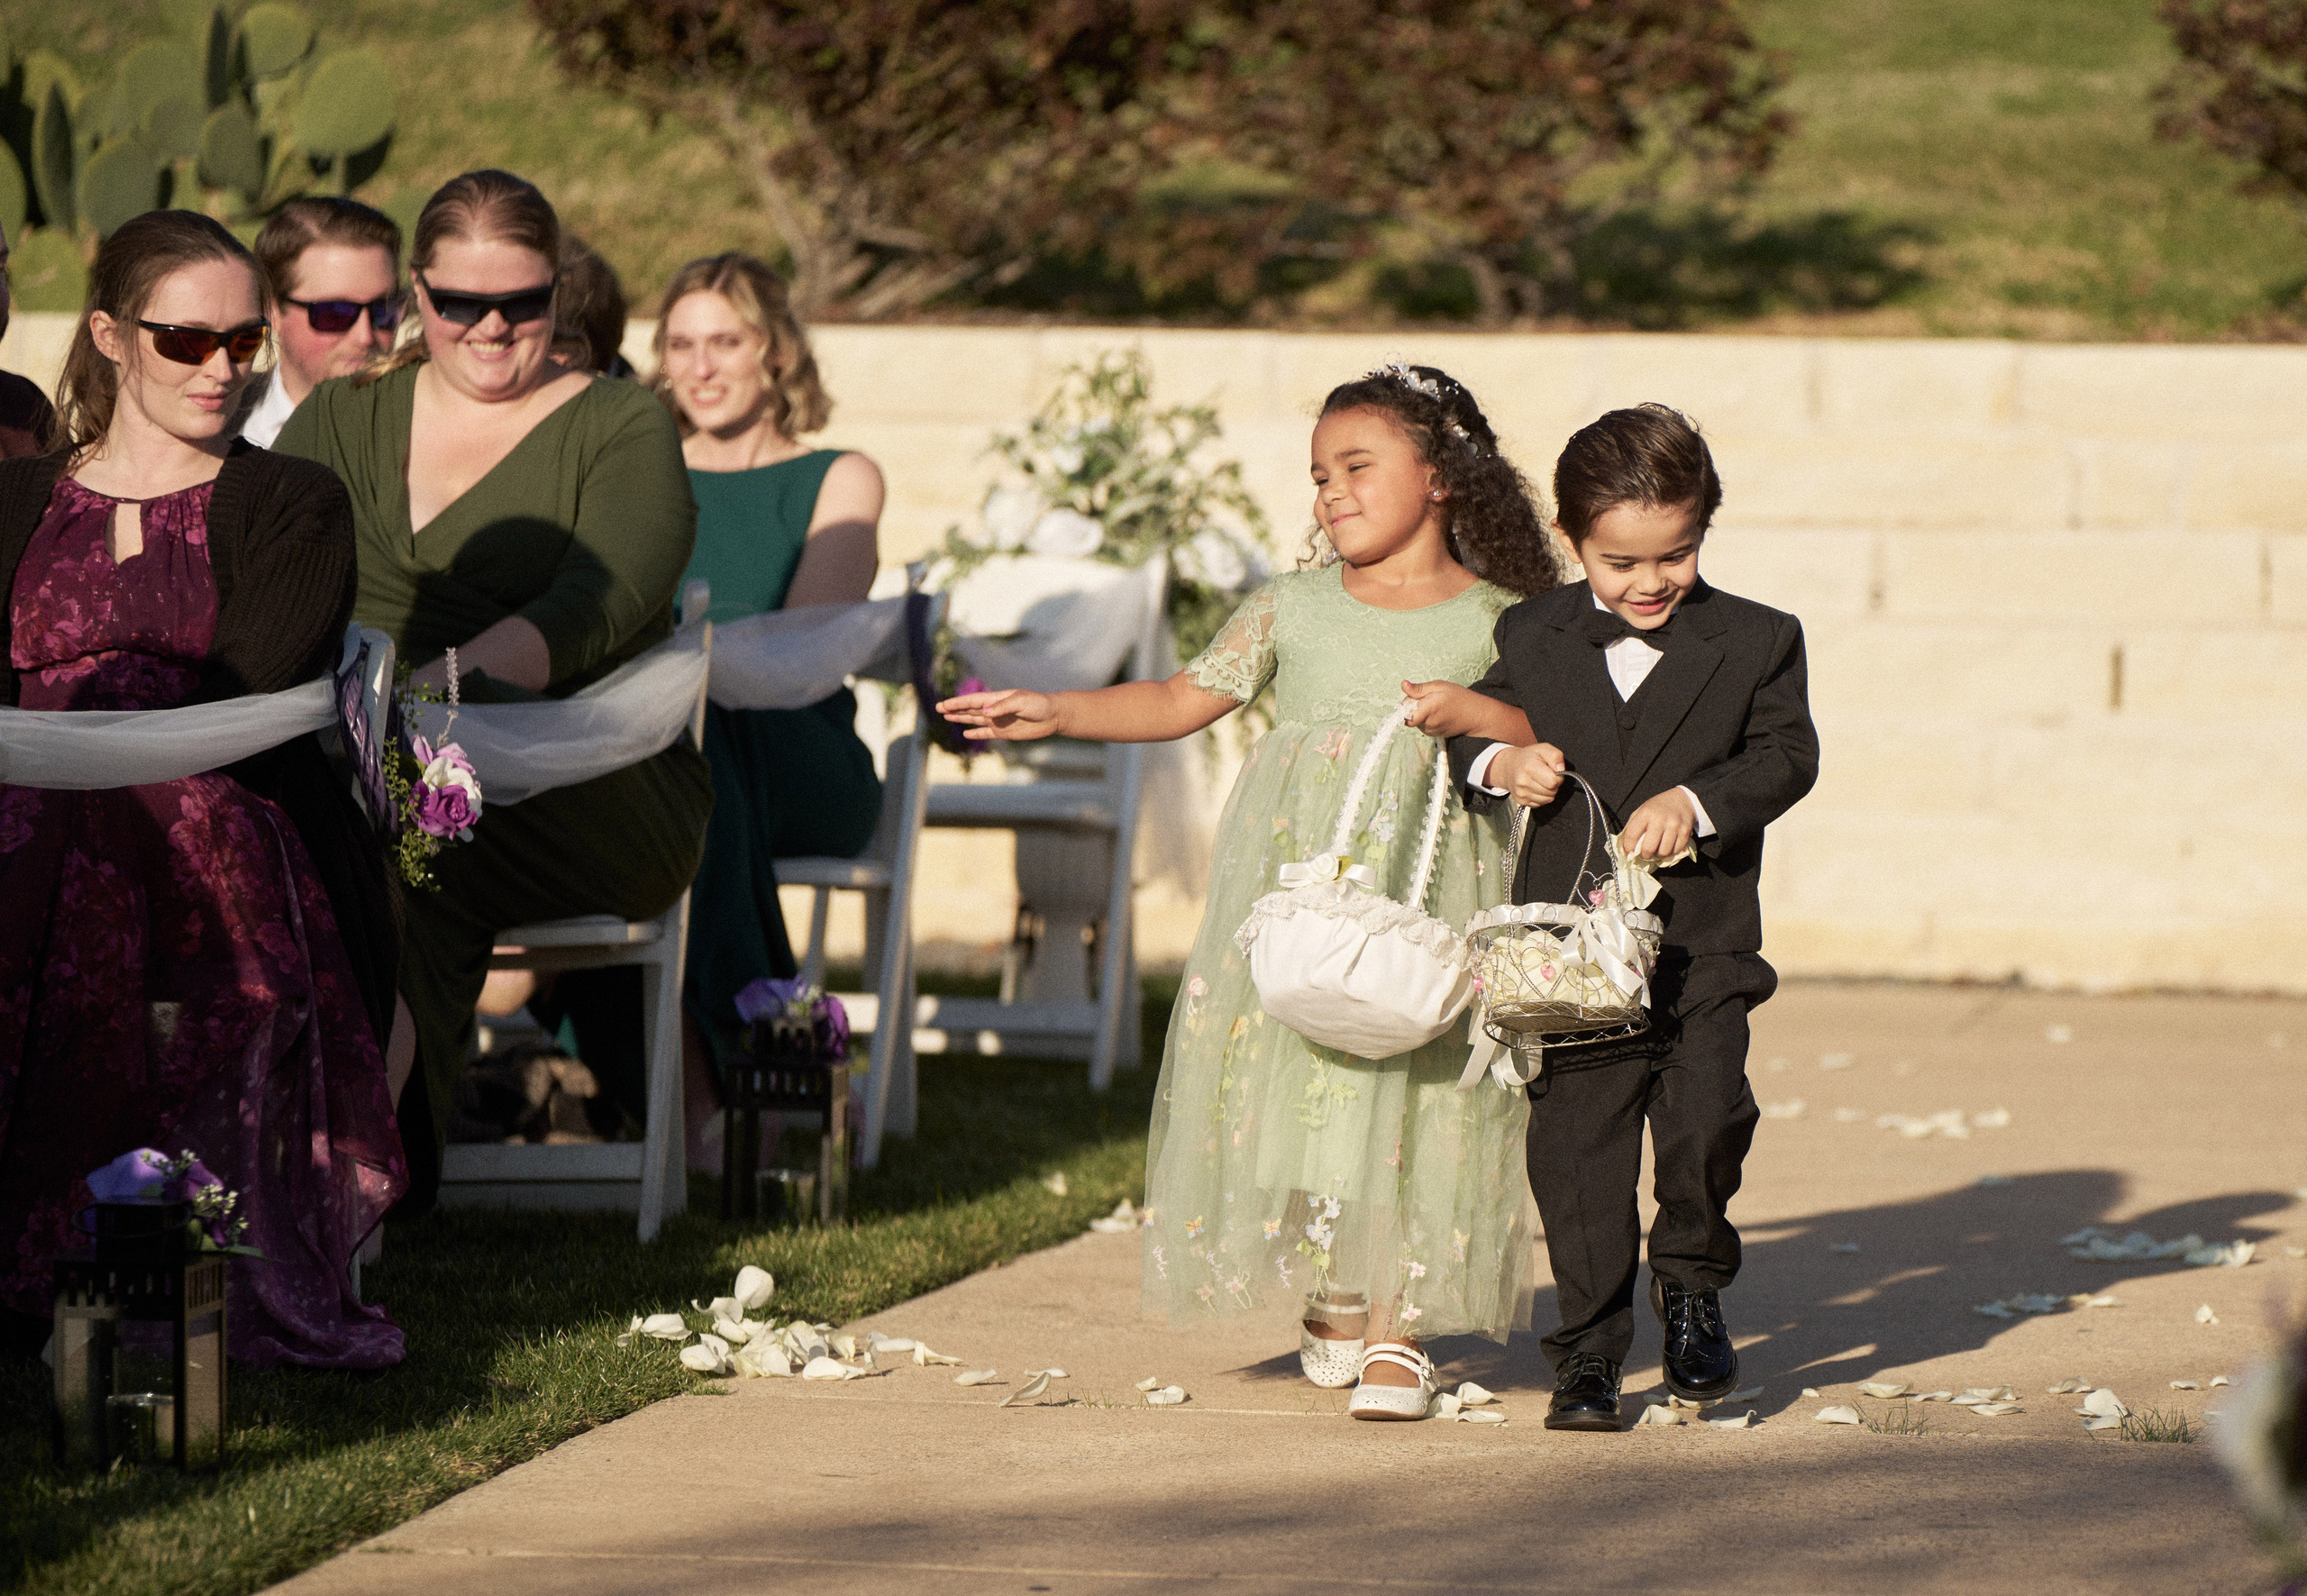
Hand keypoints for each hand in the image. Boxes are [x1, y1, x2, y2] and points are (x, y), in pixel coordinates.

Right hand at [936, 688, 1058, 740]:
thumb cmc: (1038, 704)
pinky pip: (986, 733)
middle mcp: (994, 709)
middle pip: (970, 709)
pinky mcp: (1004, 732)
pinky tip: (966, 733)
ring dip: (961, 719)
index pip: (973, 701)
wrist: (1053, 716)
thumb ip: (1002, 707)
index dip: (957, 703)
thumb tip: (984, 713)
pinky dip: (976, 733)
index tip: (944, 704)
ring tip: (947, 717)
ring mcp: (998, 721)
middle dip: (954, 709)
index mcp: (997, 699)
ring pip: (974, 720)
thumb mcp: (1021, 702)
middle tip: (938, 708)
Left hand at [1401, 679, 1480, 736]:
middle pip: (1409, 716)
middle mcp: (1428, 724)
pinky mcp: (1434, 735)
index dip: (1406, 704)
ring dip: (1420, 712)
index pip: (1405, 714)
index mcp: (1428, 710)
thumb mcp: (1439, 686)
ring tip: (1436, 705)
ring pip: (1416, 721)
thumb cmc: (1459, 698)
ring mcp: (1431, 731)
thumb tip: (1403, 685)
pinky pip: (1423, 725)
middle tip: (1429, 698)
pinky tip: (1438, 712)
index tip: (1415, 696)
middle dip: (1414, 706)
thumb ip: (1419, 688)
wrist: (1476, 715)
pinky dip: (1426, 718)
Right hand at [1491, 743, 1566, 805]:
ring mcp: (1521, 794)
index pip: (1553, 781)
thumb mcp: (1543, 749)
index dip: (1558, 777)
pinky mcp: (1522, 801)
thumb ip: (1555, 756)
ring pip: (1549, 799)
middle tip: (1547, 775)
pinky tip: (1536, 787)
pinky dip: (1542, 796)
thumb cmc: (1529, 757)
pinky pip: (1542, 803)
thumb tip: (1561, 770)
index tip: (1553, 771)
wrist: (1509, 767)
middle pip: (1552, 791)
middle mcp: (1523, 783)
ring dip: (1549, 791)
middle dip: (1554, 784)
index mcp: (1529, 768)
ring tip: (1541, 781)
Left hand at [1619, 788, 1696, 861]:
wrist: (1681, 800)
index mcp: (1646, 813)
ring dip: (1658, 855)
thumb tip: (1625, 848)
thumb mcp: (1641, 811)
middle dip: (1644, 855)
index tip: (1629, 852)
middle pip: (1649, 848)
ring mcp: (1674, 826)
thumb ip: (1632, 827)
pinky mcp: (1685, 832)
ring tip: (1656, 850)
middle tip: (1645, 854)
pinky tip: (1667, 846)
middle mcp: (1660, 819)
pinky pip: (1676, 851)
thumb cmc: (1657, 808)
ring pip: (1663, 852)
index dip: (1628, 848)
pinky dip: (1670, 852)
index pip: (1632, 836)